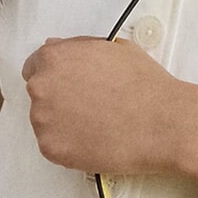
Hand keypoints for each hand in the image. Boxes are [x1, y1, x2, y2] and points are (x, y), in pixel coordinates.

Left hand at [21, 35, 194, 175]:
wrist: (163, 123)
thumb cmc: (144, 84)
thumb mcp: (113, 48)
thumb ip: (77, 48)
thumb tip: (55, 48)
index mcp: (54, 59)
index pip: (35, 67)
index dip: (57, 77)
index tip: (71, 88)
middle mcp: (41, 88)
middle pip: (40, 95)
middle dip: (61, 100)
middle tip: (92, 108)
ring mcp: (43, 121)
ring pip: (46, 122)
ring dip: (64, 124)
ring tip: (98, 125)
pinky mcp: (51, 149)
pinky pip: (54, 146)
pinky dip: (70, 146)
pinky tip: (95, 140)